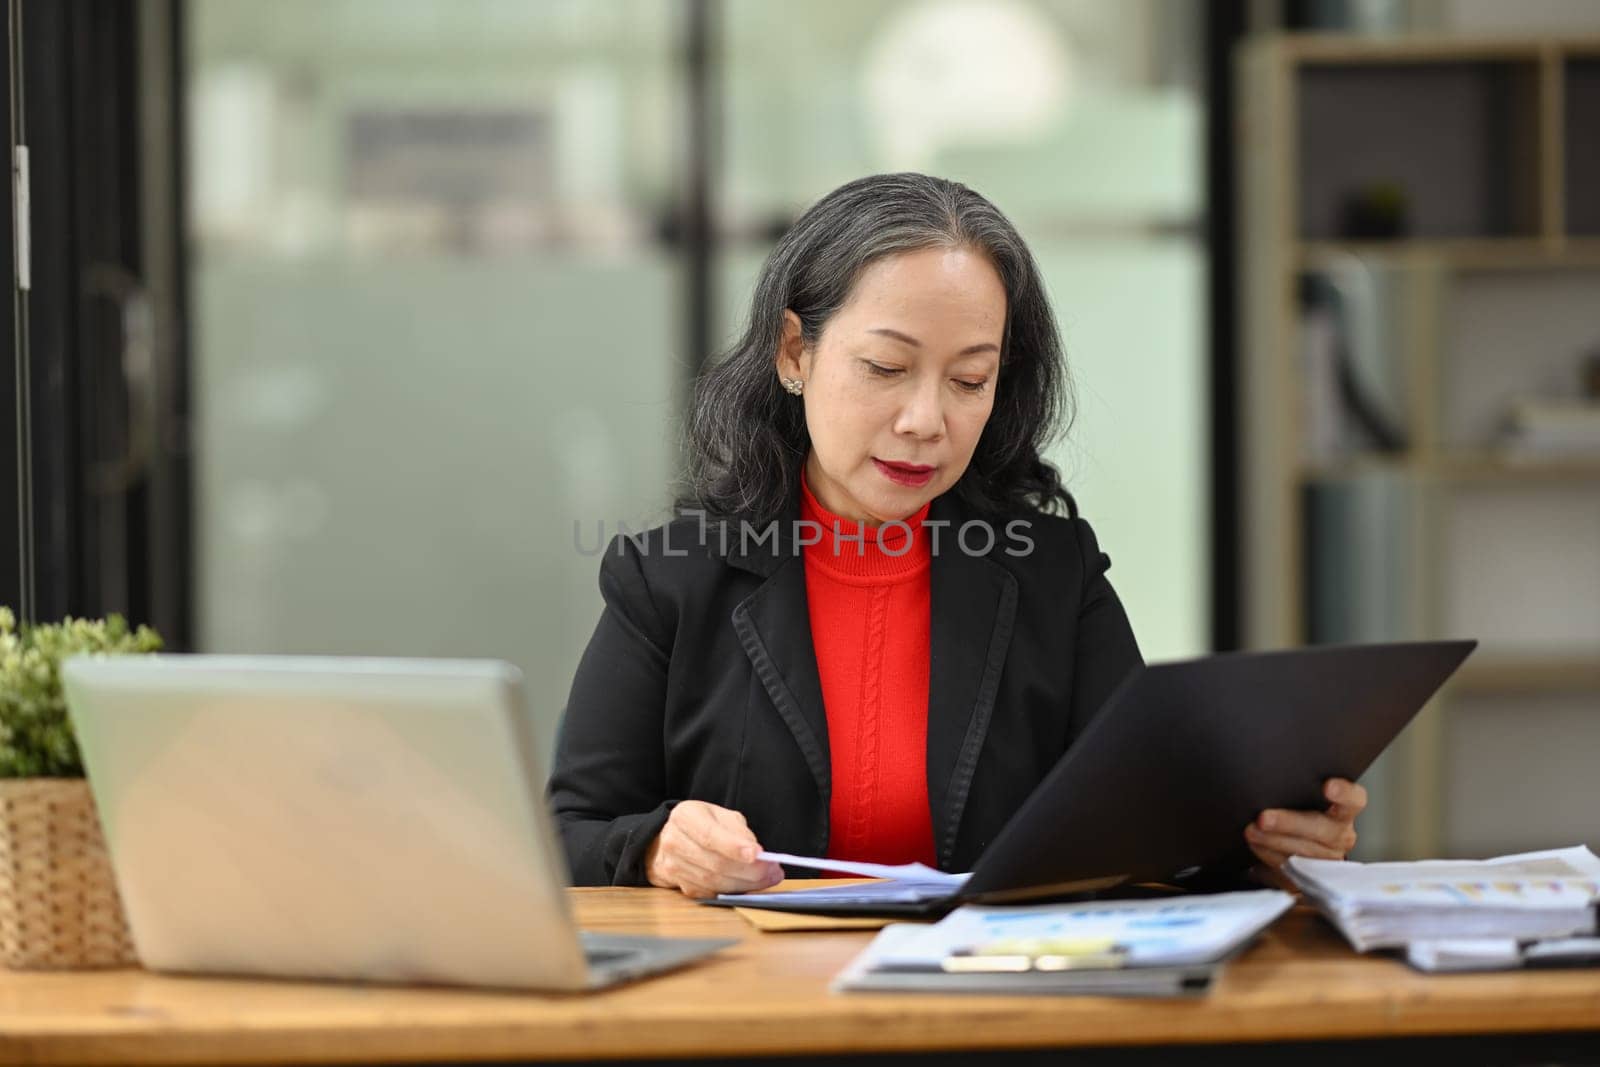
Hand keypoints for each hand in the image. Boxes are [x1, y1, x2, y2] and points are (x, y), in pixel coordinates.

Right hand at [645, 801, 784, 898]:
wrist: (670, 838)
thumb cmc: (702, 824)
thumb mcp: (720, 816)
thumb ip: (738, 831)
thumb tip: (758, 854)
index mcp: (685, 816)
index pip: (710, 835)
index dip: (734, 847)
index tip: (758, 854)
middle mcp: (674, 841)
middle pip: (715, 863)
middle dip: (749, 870)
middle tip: (773, 870)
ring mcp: (673, 866)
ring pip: (714, 882)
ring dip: (745, 884)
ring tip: (767, 878)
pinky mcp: (678, 885)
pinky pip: (709, 893)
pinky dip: (732, 892)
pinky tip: (748, 885)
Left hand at [1244, 778, 1366, 871]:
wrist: (1295, 847)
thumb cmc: (1298, 813)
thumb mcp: (1302, 799)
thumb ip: (1295, 789)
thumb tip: (1265, 776)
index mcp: (1344, 812)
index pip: (1354, 801)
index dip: (1344, 794)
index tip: (1328, 787)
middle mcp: (1340, 836)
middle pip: (1322, 829)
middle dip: (1289, 823)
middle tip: (1264, 818)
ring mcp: (1327, 860)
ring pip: (1303, 852)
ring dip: (1272, 841)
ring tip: (1251, 831)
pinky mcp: (1309, 877)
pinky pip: (1289, 868)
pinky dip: (1267, 855)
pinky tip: (1255, 844)